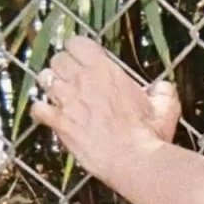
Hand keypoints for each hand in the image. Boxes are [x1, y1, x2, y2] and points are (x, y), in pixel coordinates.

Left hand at [31, 37, 179, 182]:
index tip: (83, 58)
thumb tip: (161, 87)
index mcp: (105, 70)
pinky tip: (48, 115)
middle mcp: (82, 80)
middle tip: (72, 78)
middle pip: (57, 58)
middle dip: (63, 66)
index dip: (77, 49)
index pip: (77, 43)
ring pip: (44, 79)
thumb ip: (163, 90)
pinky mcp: (60, 123)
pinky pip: (38, 109)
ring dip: (51, 85)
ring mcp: (68, 101)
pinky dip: (41, 110)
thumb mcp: (166, 107)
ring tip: (60, 94)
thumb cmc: (150, 135)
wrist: (134, 160)